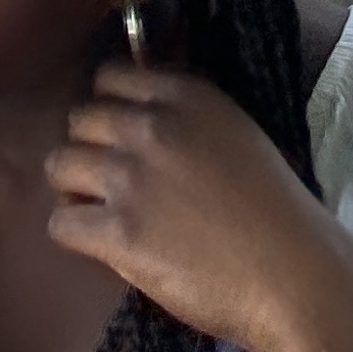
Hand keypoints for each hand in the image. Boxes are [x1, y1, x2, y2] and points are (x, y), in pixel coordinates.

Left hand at [46, 64, 352, 351]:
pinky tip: (102, 245)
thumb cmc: (278, 213)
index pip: (110, 76)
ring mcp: (129, 177)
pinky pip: (60, 223)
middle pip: (79, 119)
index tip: (119, 134)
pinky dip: (74, 234)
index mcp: (187, 96)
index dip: (109, 108)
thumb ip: (188, 122)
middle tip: (110, 181)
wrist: (294, 275)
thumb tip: (142, 124)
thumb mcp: (237, 135)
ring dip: (74, 188)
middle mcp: (151, 125)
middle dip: (89, 148)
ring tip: (100, 212)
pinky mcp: (117, 231)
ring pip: (59, 165)